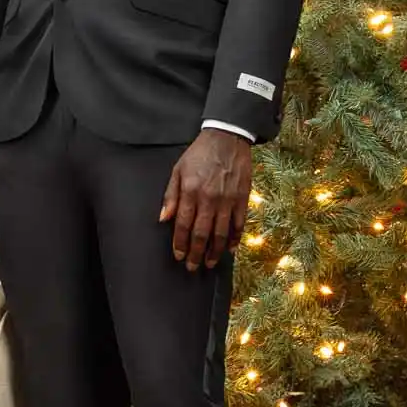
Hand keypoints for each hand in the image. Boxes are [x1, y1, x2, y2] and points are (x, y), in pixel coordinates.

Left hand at [159, 129, 253, 270]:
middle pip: (202, 233)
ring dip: (215, 251)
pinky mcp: (242, 199)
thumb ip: (171, 196)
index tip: (178, 256)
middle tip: (192, 267)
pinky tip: (230, 250)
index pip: (183, 225)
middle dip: (196, 253)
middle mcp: (209, 199)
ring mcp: (228, 200)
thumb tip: (163, 219)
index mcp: (191, 192)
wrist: (227, 138)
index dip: (180, 243)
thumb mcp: (178, 170)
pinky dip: (235, 239)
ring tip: (209, 263)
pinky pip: (239, 224)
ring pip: (221, 233)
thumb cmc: (199, 154)